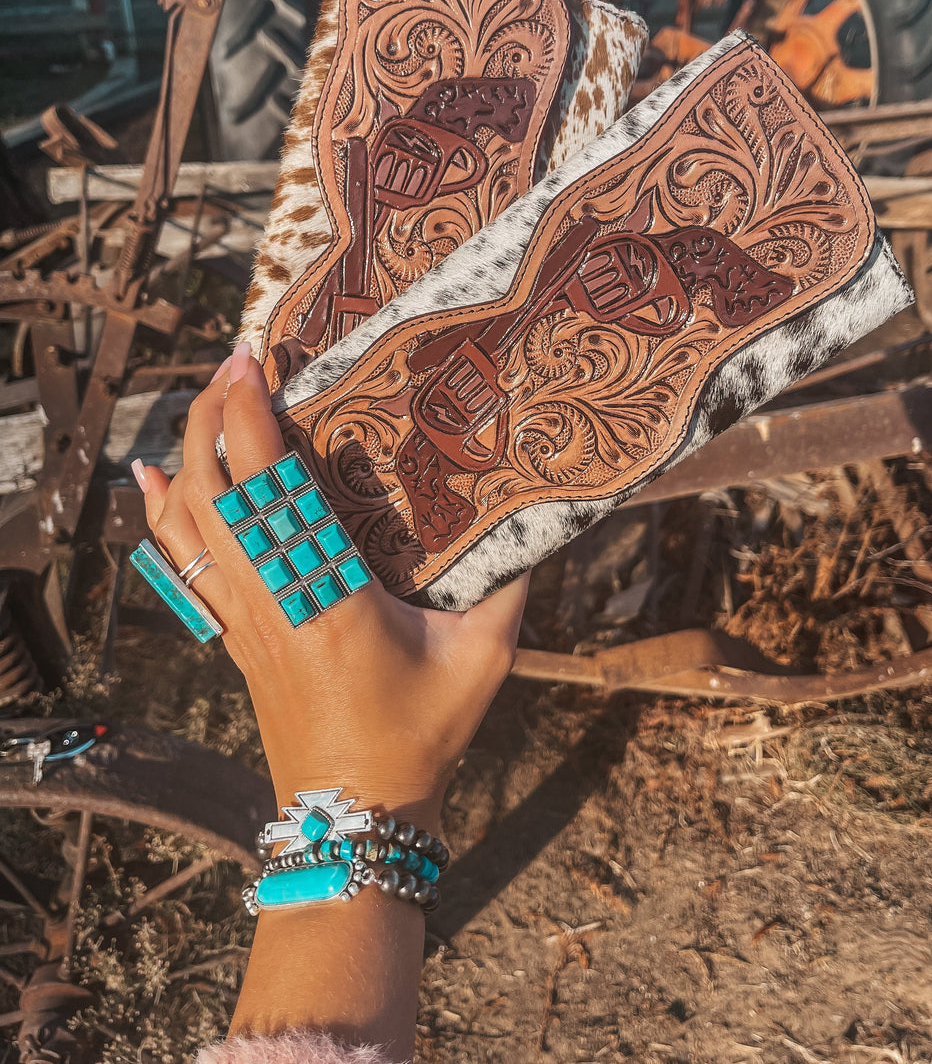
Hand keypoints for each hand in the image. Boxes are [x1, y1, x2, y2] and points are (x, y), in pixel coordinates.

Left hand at [135, 343, 527, 826]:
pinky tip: (149, 481)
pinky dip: (160, 516)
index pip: (270, 493)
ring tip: (202, 401)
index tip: (252, 364)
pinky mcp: (233, 638)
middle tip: (233, 362)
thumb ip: (508, 586)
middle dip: (209, 416)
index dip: (250, 422)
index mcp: (327, 598)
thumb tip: (537, 521)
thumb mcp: (483, 660)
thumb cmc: (420, 737)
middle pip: (211, 494)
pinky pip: (179, 566)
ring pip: (185, 526)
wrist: (356, 814)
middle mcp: (269, 601)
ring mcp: (241, 622)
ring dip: (186, 455)